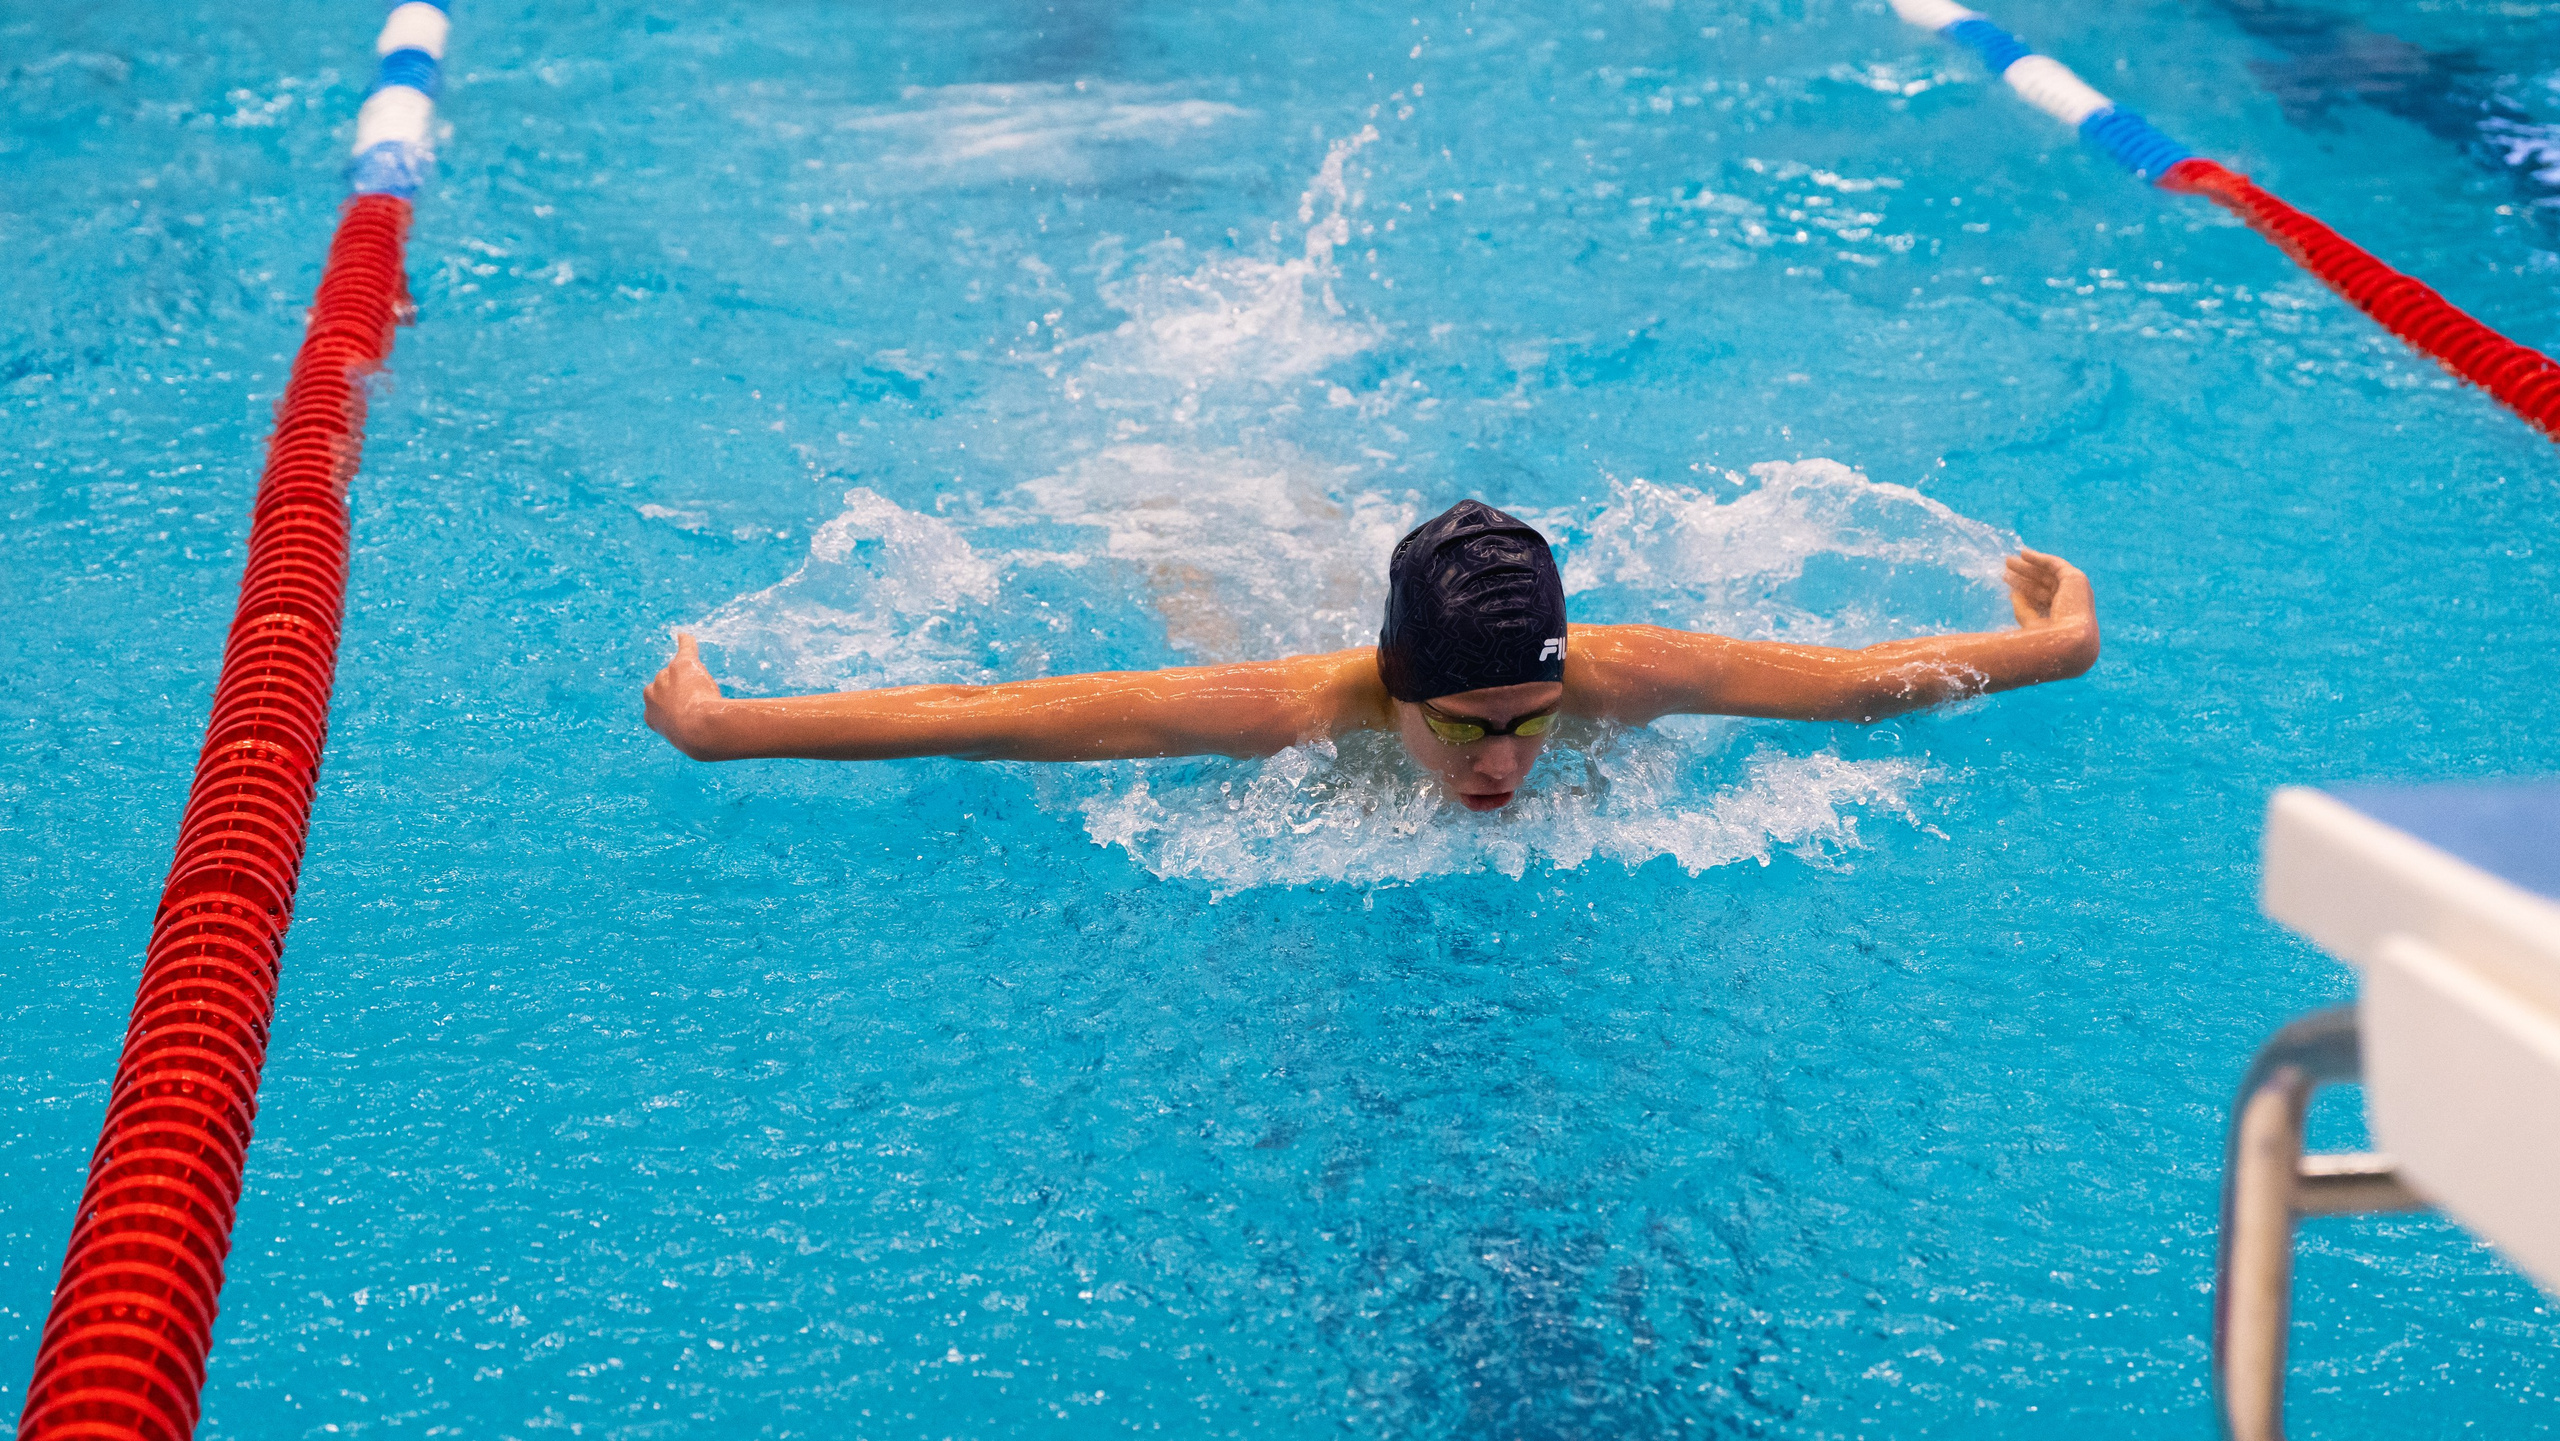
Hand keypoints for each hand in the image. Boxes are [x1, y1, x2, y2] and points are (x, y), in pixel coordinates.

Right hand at [643, 634, 728, 759]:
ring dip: (696, 680)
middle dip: (686, 693)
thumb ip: (688, 732)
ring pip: (682, 673)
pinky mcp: (682, 664)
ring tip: (707, 695)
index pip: (664, 706)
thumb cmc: (697, 740)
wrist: (699, 730)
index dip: (680, 710)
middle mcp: (652, 693)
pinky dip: (686, 642)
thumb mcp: (688, 740)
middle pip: (672, 686)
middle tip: (700, 707)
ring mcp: (665, 677)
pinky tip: (684, 637)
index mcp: (650, 716)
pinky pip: (685, 648)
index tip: (689, 717)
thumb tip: (694, 738)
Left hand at [2003, 548, 2099, 673]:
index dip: (2024, 591)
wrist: (2067, 642)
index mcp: (2066, 620)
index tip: (2007, 584)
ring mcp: (2077, 592)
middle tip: (2005, 570)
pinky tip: (2023, 554)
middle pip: (2044, 586)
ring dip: (2028, 567)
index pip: (2042, 601)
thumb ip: (2023, 608)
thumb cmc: (2048, 641)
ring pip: (2048, 575)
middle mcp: (2074, 605)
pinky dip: (2040, 559)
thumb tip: (2012, 592)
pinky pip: (2056, 565)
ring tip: (2007, 561)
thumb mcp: (2030, 623)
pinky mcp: (2077, 580)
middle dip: (2024, 577)